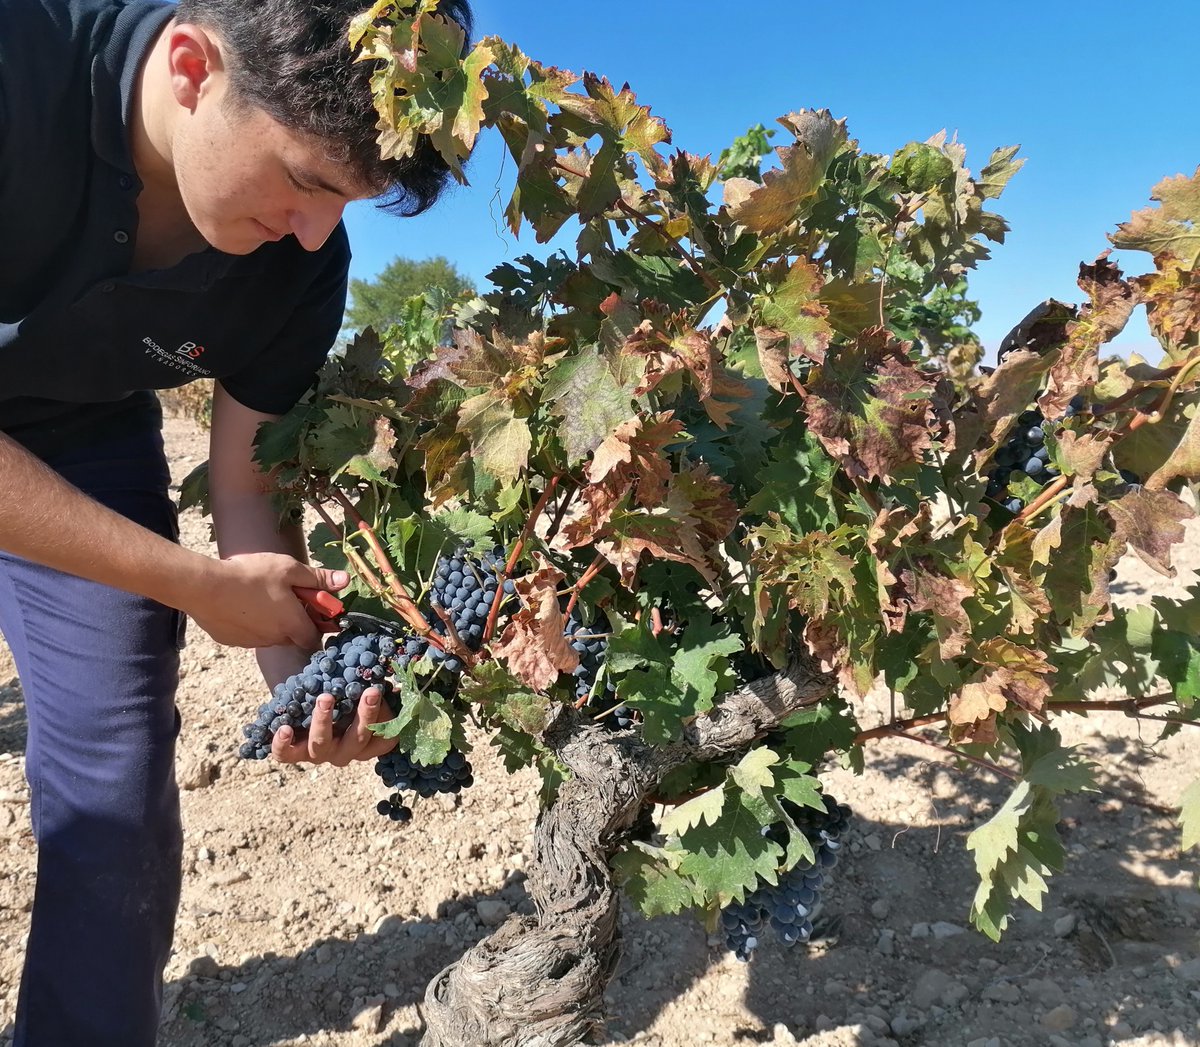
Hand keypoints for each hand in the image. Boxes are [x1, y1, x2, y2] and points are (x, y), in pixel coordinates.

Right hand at [185, 554, 348, 649]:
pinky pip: (248, 633)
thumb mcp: (290, 570)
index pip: (314, 639)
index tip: (313, 609)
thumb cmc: (251, 576)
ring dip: (271, 621)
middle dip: (294, 620)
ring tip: (259, 595)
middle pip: (292, 636)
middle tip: (285, 595)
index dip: (317, 626)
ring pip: (270, 635)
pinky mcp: (231, 641)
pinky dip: (249, 622)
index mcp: (292, 625)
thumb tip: (345, 580)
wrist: (204, 587)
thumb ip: (318, 578)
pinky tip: (240, 603)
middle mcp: (274, 640)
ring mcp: (251, 642)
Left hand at [271, 685, 398, 766]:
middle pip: (358, 740)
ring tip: (325, 698)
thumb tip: (387, 669)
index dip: (387, 718)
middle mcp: (345, 751)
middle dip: (365, 715)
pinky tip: (284, 728)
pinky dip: (283, 744)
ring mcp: (319, 753)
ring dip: (324, 722)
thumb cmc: (341, 689)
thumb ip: (373, 683)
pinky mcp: (292, 752)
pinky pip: (286, 755)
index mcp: (367, 741)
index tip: (383, 691)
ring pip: (322, 746)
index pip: (385, 738)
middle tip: (370, 691)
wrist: (304, 693)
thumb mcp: (359, 686)